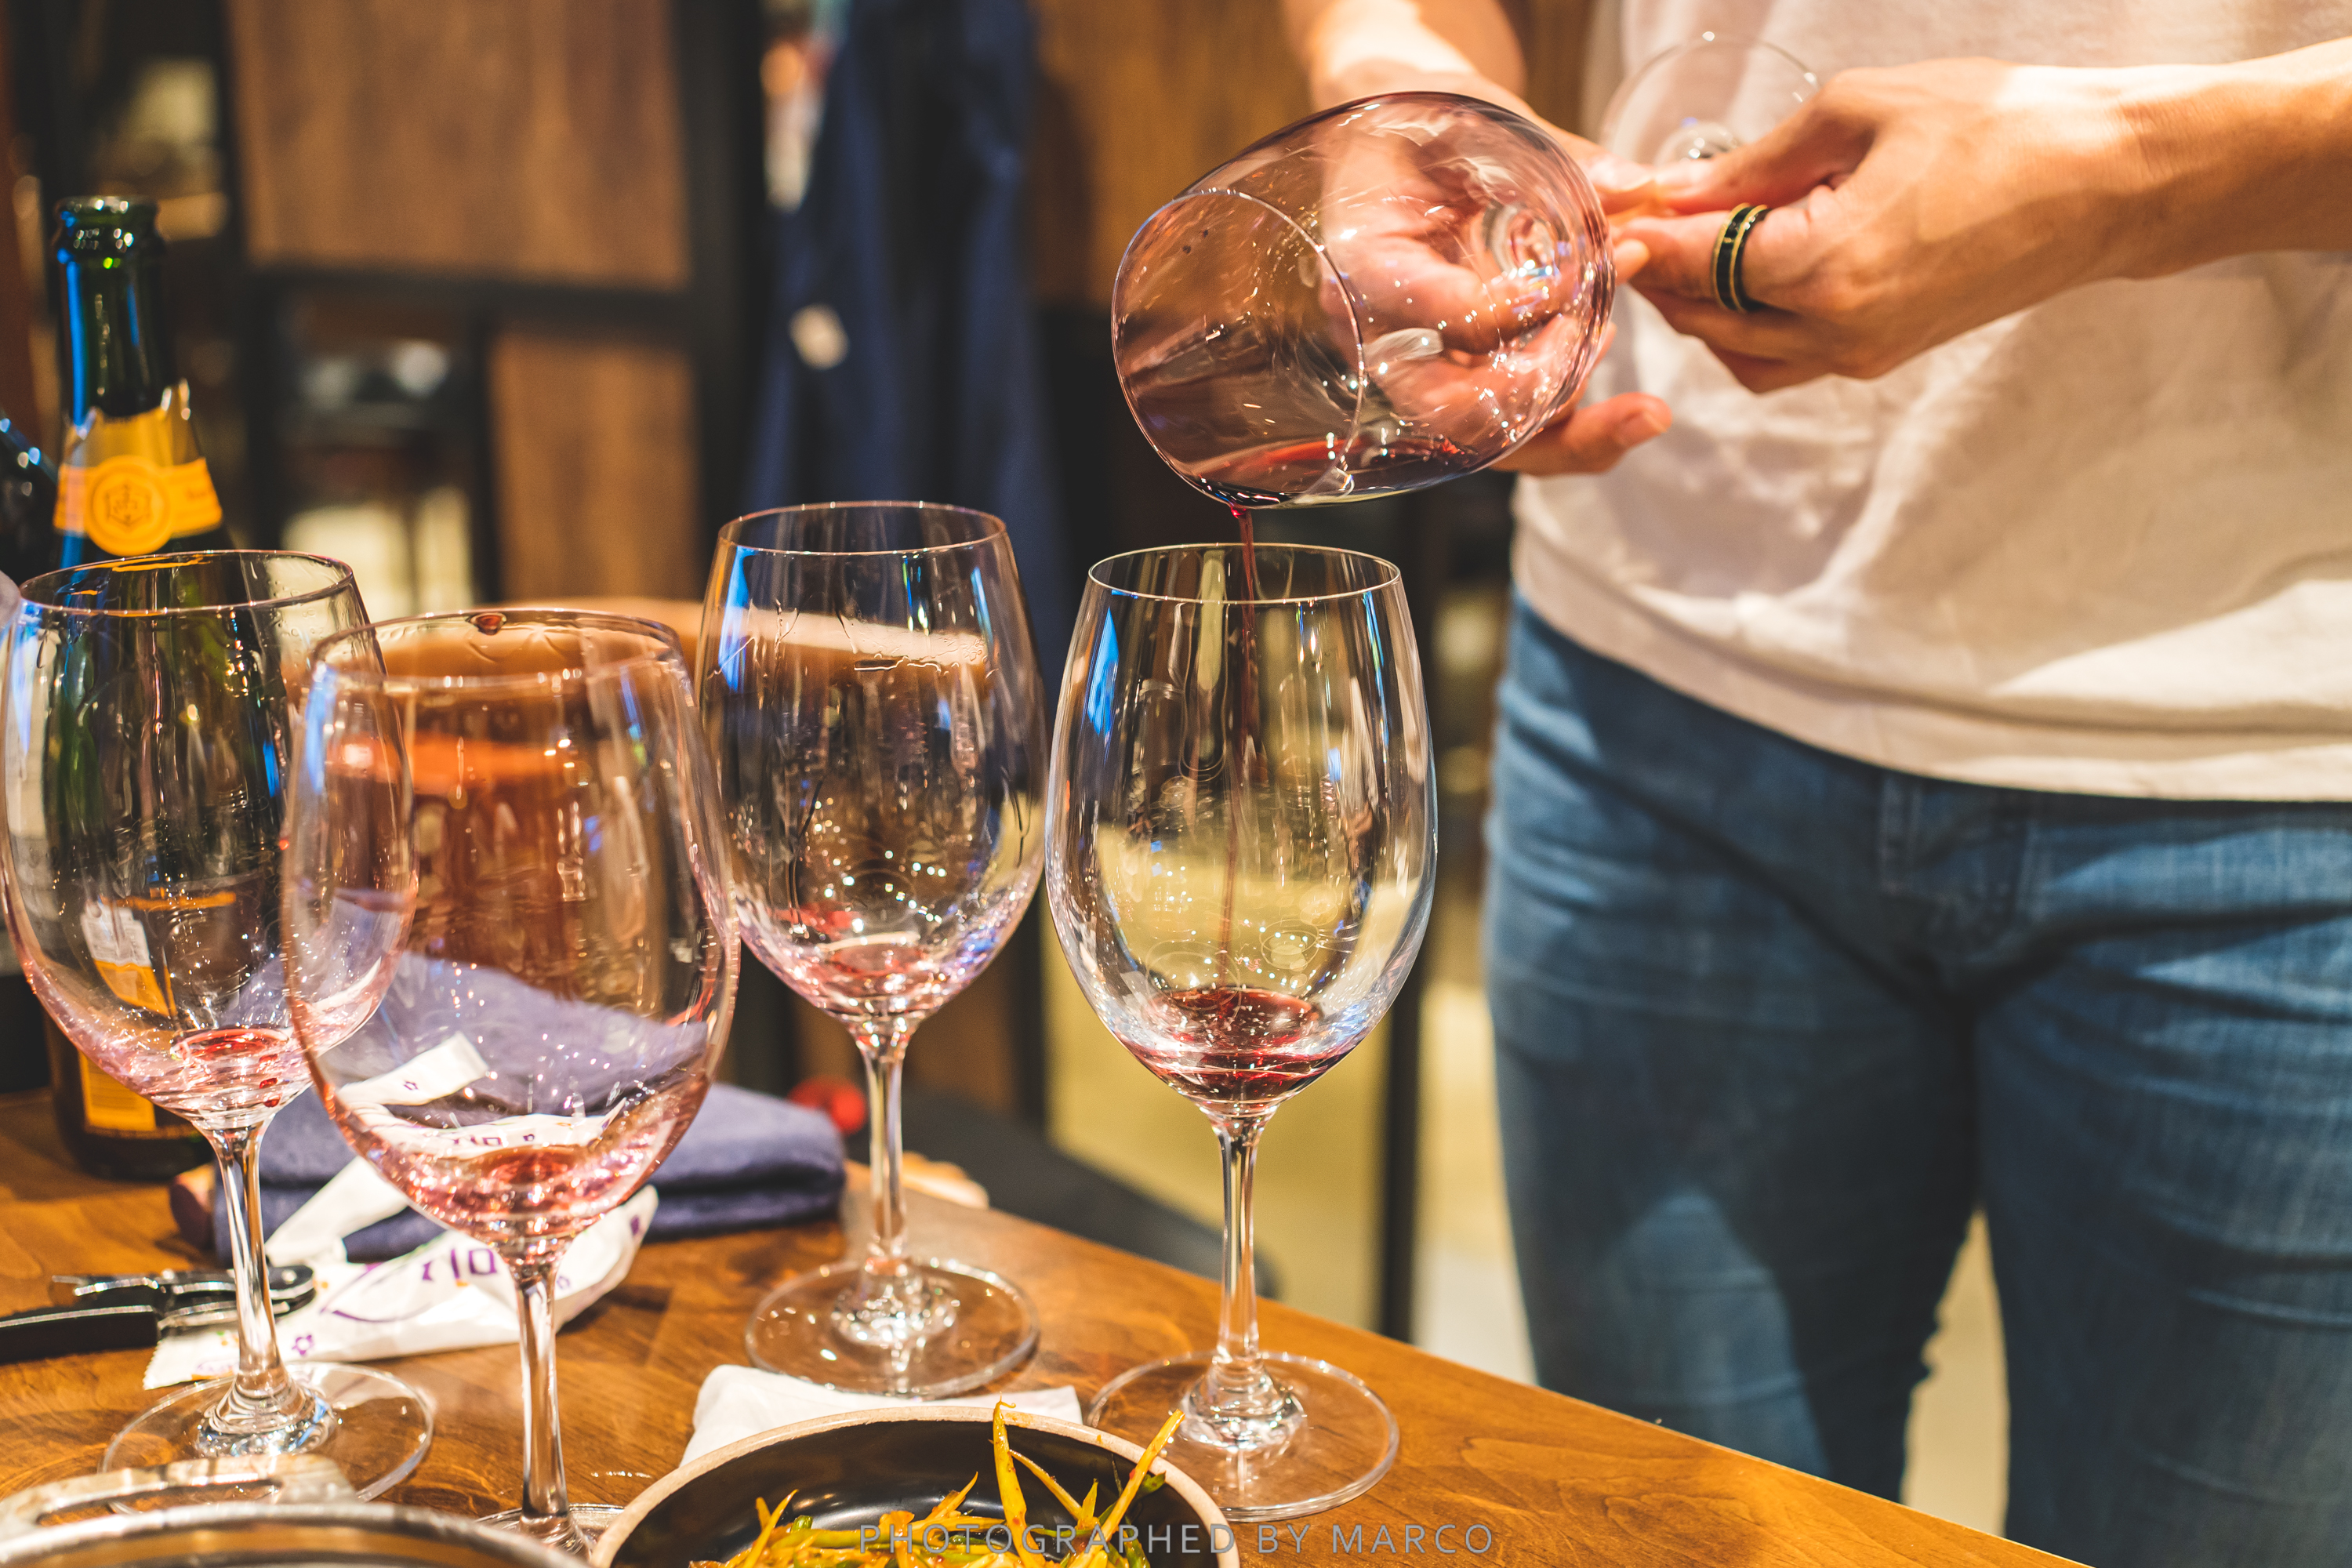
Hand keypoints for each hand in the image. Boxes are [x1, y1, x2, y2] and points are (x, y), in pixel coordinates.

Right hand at [1308, 74, 1673, 471]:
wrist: (1387, 146)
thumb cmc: (1420, 124)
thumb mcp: (1478, 118)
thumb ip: (1554, 154)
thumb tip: (1636, 188)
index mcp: (1366, 268)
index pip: (1444, 318)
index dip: (1517, 310)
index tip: (1581, 275)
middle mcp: (1380, 339)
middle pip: (1455, 416)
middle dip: (1549, 400)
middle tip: (1616, 349)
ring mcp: (1414, 370)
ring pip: (1489, 443)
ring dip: (1574, 433)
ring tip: (1647, 408)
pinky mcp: (1451, 382)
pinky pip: (1508, 430)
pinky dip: (1570, 424)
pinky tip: (1623, 393)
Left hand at [1618, 58, 2146, 390]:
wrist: (2112, 182)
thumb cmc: (2001, 126)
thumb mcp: (1860, 111)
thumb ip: (1754, 160)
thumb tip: (1674, 189)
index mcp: (1822, 267)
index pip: (1691, 264)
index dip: (1642, 235)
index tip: (1610, 208)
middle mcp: (1833, 332)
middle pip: (1700, 320)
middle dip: (1663, 274)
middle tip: (1642, 221)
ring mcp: (1860, 354)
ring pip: (1736, 354)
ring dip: (1703, 306)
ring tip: (1696, 241)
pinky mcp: (1885, 356)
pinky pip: (1784, 360)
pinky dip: (1749, 325)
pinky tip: (1751, 268)